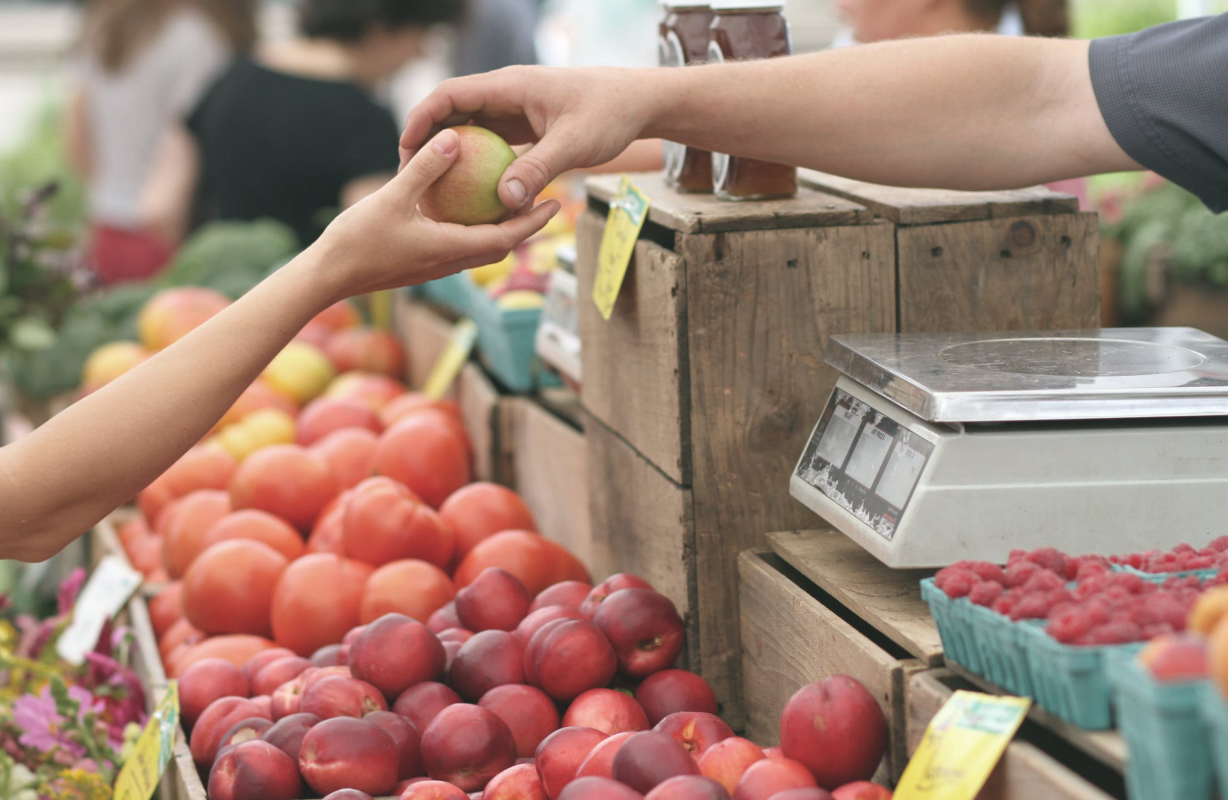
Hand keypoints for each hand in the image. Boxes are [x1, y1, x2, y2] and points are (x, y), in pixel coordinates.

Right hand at [311, 128, 560, 302]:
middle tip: (545, 200)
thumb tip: (454, 137)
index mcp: (450, 249)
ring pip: (479, 248)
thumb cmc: (357, 240)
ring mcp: (435, 266)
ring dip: (500, 229)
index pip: (506, 238)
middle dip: (525, 226)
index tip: (556, 204)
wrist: (327, 277)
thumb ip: (425, 168)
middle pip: (500, 245)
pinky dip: (472, 229)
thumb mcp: (392, 197)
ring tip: (512, 202)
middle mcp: (449, 262)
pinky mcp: (421, 264)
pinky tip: (464, 207)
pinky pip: (458, 245)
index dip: (533, 222)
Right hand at [399, 66, 654, 210]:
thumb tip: (504, 202)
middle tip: (409, 176)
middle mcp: (506, 94)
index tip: (406, 150)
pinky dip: (477, 164)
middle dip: (427, 140)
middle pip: (452, 112)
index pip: (450, 95)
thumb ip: (538, 170)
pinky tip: (470, 195)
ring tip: (432, 188)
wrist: (637, 103)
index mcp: (509, 86)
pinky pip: (491, 144)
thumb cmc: (609, 114)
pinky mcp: (524, 127)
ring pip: (470, 129)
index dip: (422, 119)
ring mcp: (514, 110)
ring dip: (450, 154)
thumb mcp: (574, 144)